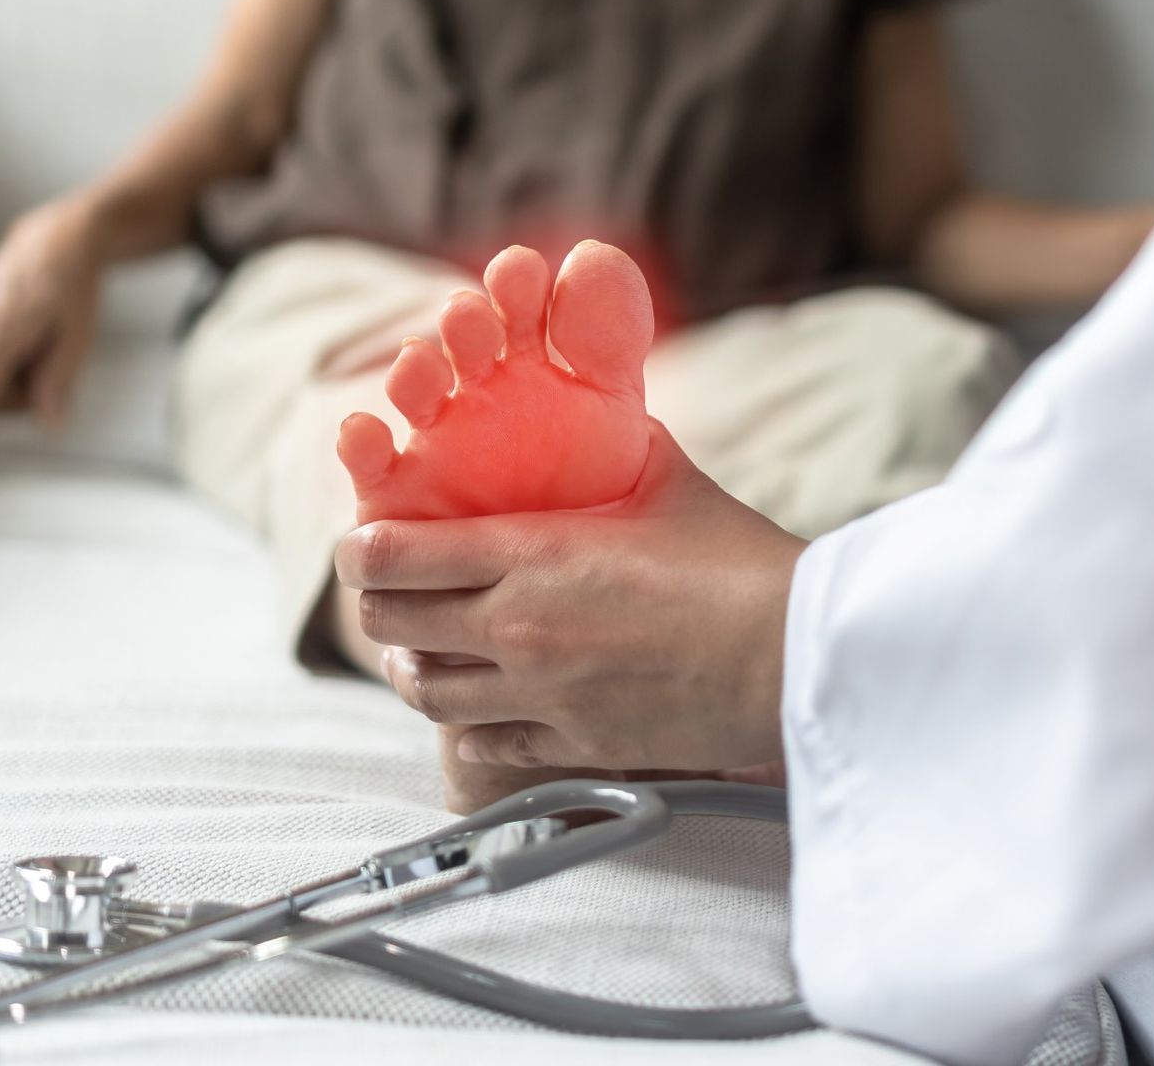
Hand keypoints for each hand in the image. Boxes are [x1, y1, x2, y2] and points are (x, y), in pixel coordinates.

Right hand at [0, 197, 106, 459]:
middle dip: (21, 394)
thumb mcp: (80, 339)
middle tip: (47, 356)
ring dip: (9, 379)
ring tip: (31, 341)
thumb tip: (47, 423)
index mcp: (3, 327)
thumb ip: (60, 381)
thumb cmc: (71, 294)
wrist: (51, 247)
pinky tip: (14, 338)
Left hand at [336, 421, 805, 772]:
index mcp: (531, 553)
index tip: (362, 546)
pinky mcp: (574, 741)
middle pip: (392, 625)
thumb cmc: (740, 565)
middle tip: (396, 596)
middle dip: (382, 607)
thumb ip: (618, 446)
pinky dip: (473, 730)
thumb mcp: (668, 481)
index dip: (360, 550)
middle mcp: (518, 627)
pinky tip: (485, 715)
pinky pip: (487, 745)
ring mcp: (541, 692)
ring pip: (427, 693)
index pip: (393, 555)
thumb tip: (604, 409)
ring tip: (430, 656)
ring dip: (419, 670)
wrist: (793, 654)